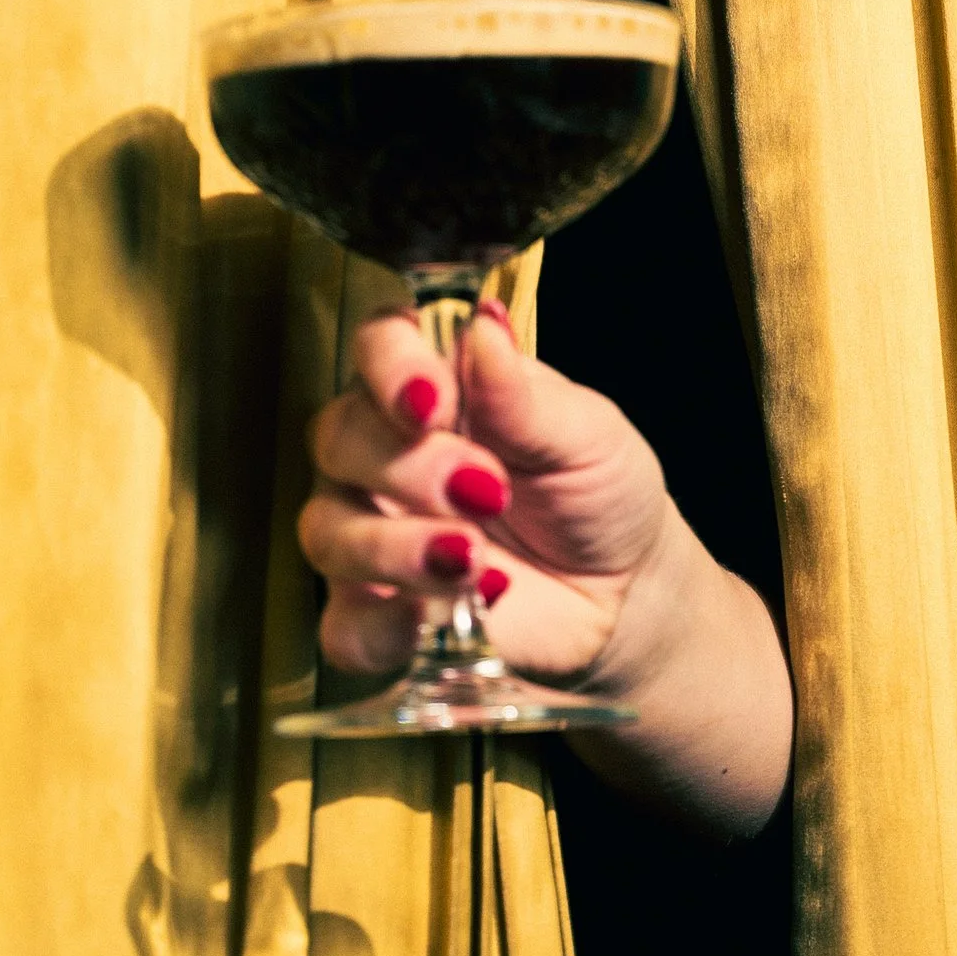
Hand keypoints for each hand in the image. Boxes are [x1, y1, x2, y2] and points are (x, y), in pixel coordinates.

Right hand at [300, 300, 678, 691]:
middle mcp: (387, 456)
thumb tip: (483, 328)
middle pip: (338, 438)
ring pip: (328, 532)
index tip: (431, 401)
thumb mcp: (586, 436)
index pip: (378, 347)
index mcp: (437, 389)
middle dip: (405, 466)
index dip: (388, 367)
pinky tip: (443, 619)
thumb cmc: (600, 493)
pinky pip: (344, 627)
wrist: (627, 594)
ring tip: (473, 559)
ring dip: (395, 547)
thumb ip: (524, 396)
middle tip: (483, 490)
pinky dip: (385, 627)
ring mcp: (375, 538)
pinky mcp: (380, 618)